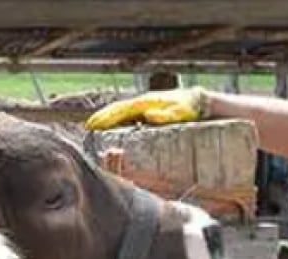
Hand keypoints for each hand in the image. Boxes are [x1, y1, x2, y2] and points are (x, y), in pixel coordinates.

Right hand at [85, 88, 208, 130]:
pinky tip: (112, 128)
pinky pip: (127, 113)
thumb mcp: (181, 113)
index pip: (122, 109)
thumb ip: (167, 115)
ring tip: (94, 129)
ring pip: (121, 110)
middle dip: (101, 117)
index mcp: (147, 102)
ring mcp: (144, 104)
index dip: (107, 117)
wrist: (199, 101)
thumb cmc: (190, 108)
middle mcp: (143, 101)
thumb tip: (150, 116)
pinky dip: (116, 119)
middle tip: (88, 129)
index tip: (93, 126)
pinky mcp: (146, 109)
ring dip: (107, 117)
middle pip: (117, 108)